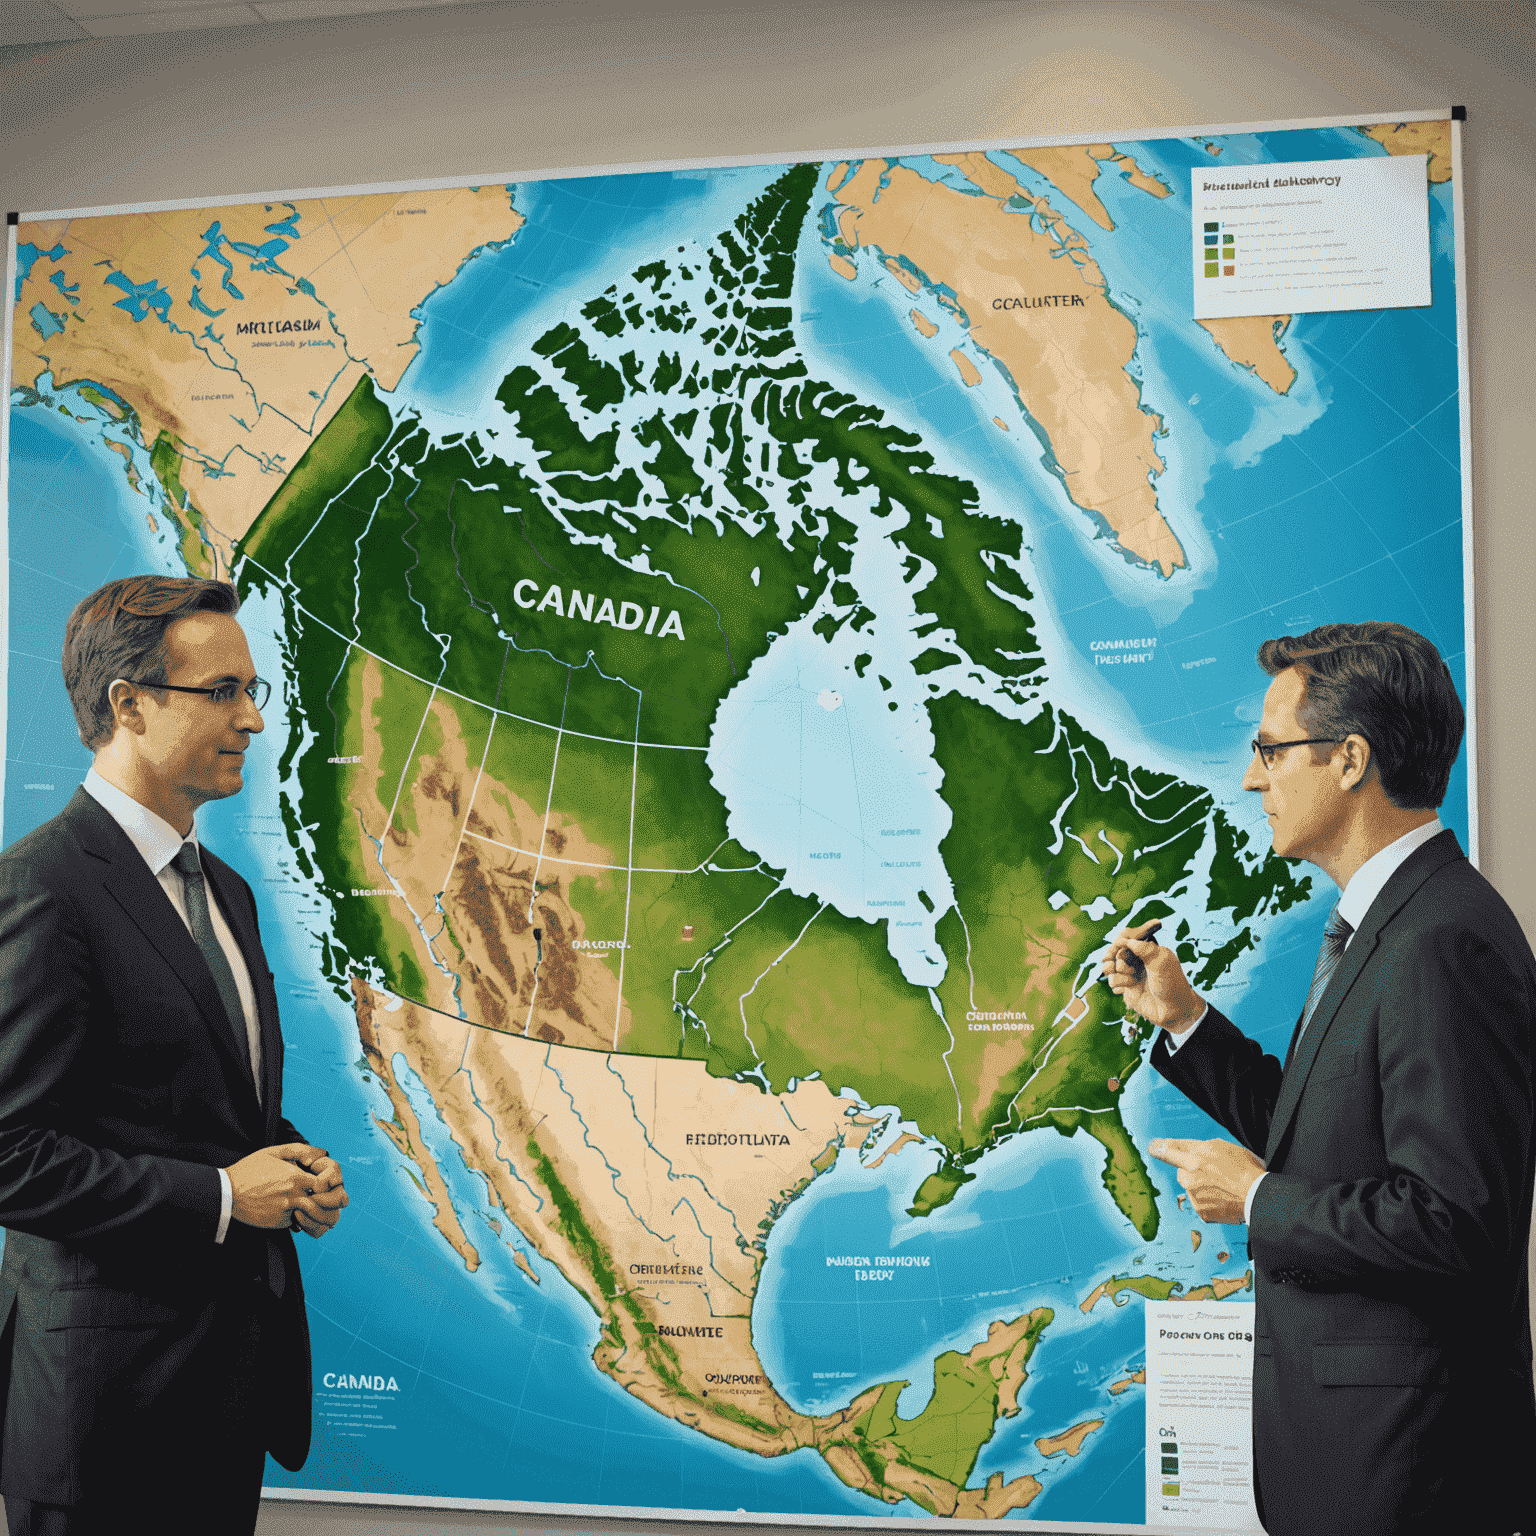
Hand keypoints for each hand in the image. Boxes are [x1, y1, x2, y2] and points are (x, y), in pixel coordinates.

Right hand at [226, 1143, 348, 1233]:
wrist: (226, 1192)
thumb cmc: (249, 1170)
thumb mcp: (274, 1152)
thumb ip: (299, 1150)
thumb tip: (321, 1151)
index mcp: (294, 1177)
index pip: (324, 1184)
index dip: (328, 1184)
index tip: (325, 1183)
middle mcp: (292, 1195)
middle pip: (322, 1203)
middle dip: (330, 1203)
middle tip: (332, 1201)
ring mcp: (285, 1211)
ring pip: (312, 1216)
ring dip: (318, 1214)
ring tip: (320, 1210)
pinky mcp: (278, 1223)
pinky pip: (296, 1222)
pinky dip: (300, 1219)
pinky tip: (298, 1213)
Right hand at [1100, 921, 1204, 1031]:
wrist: (1173, 1010)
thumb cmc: (1172, 984)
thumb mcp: (1162, 962)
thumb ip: (1145, 949)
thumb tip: (1127, 941)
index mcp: (1148, 949)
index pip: (1129, 936)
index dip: (1123, 938)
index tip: (1121, 942)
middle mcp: (1138, 960)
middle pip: (1116, 949)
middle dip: (1115, 953)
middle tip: (1119, 959)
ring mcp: (1131, 973)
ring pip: (1110, 964)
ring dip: (1113, 967)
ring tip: (1124, 971)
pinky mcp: (1126, 987)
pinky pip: (1112, 980)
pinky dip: (1118, 981)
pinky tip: (1129, 985)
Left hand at [1149, 1137, 1265, 1224]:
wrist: (1258, 1197)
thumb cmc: (1245, 1169)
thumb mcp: (1223, 1148)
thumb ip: (1200, 1147)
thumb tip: (1184, 1149)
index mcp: (1196, 1157)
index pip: (1170, 1151)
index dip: (1160, 1148)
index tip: (1152, 1147)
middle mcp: (1191, 1176)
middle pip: (1182, 1171)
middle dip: (1192, 1171)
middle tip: (1213, 1174)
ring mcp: (1195, 1195)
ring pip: (1191, 1187)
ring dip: (1201, 1187)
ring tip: (1223, 1188)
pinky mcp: (1201, 1212)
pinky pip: (1199, 1203)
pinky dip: (1208, 1202)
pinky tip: (1223, 1199)